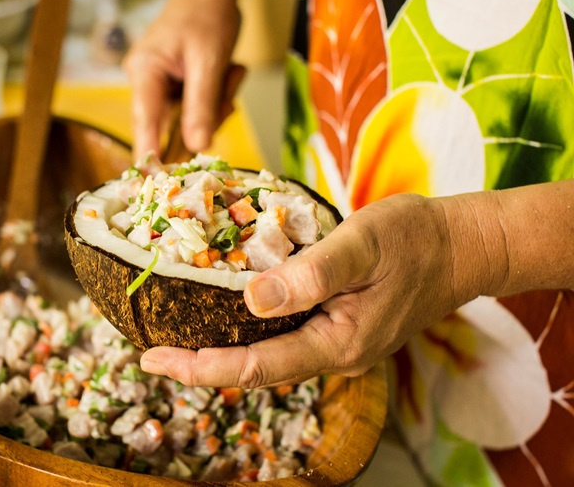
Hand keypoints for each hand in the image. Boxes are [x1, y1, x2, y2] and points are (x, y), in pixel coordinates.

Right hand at [123, 0, 247, 157]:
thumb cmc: (206, 15)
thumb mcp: (209, 63)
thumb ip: (202, 106)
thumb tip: (197, 148)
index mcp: (144, 72)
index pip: (144, 123)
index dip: (150, 155)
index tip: (155, 183)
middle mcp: (145, 81)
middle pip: (169, 126)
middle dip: (204, 117)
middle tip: (226, 94)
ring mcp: (159, 85)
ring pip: (187, 119)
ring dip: (215, 104)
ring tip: (229, 72)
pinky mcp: (175, 87)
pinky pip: (196, 109)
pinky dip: (216, 98)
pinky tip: (226, 74)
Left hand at [140, 193, 486, 387]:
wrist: (460, 247)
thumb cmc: (413, 239)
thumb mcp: (362, 244)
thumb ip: (311, 273)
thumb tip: (251, 300)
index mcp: (338, 343)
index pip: (257, 367)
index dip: (201, 368)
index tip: (155, 360)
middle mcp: (334, 355)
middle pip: (255, 371)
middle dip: (200, 366)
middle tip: (150, 354)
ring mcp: (337, 345)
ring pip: (268, 358)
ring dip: (220, 353)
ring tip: (174, 341)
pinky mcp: (338, 328)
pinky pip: (284, 339)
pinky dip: (247, 334)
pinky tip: (225, 318)